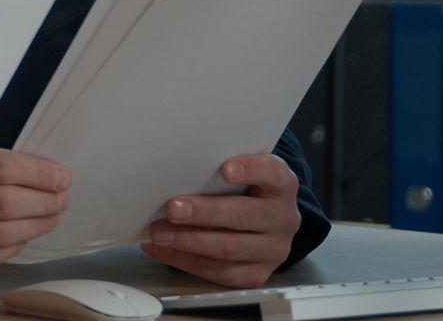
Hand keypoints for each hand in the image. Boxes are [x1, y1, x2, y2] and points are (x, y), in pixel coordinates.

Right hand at [0, 145, 69, 274]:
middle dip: (43, 200)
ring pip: (2, 232)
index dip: (37, 173)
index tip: (60, 175)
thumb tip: (28, 163)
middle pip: (6, 202)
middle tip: (62, 196)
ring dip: (35, 224)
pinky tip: (24, 237)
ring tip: (53, 213)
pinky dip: (11, 248)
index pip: (1, 169)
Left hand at [141, 153, 300, 286]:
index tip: (225, 169)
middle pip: (245, 216)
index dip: (250, 170)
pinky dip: (185, 260)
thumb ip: (216, 167)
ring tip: (160, 233)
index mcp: (281, 184)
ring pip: (229, 248)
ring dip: (188, 241)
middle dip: (204, 213)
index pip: (272, 173)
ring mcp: (273, 250)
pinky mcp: (256, 274)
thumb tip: (172, 169)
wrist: (261, 218)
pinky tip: (163, 249)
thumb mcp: (238, 169)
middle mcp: (283, 218)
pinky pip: (219, 272)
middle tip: (173, 209)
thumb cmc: (242, 188)